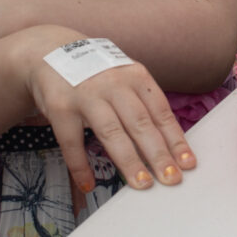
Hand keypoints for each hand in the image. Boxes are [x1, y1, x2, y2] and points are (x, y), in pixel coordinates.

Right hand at [17, 28, 197, 200]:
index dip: (176, 139)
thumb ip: (143, 104)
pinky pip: (72, 142)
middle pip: (140, 124)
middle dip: (158, 154)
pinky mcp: (61, 107)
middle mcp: (113, 84)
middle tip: (171, 179)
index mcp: (135, 77)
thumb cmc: (96, 73)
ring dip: (129, 161)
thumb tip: (168, 145)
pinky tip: (89, 184)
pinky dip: (80, 166)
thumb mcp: (124, 78)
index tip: (188, 163)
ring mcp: (86, 94)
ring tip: (142, 184)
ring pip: (111, 133)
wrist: (48, 51)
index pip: (161, 112)